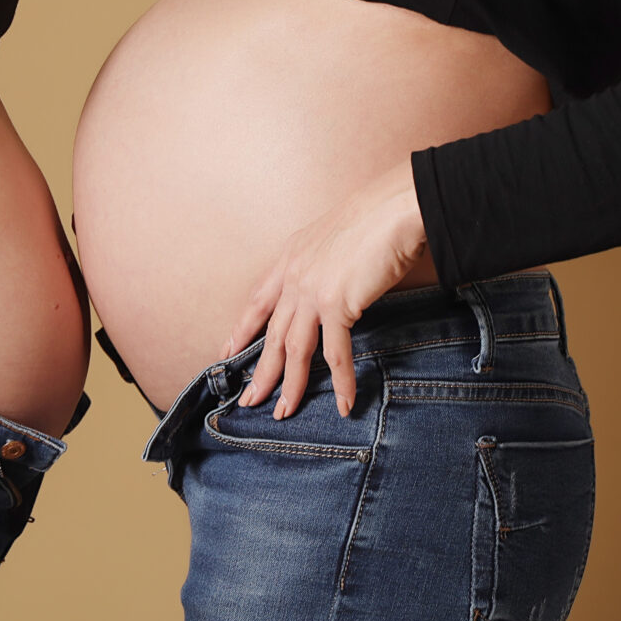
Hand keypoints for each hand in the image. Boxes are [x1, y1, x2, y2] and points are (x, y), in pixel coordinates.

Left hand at [227, 170, 425, 419]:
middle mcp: (294, 276)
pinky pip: (336, 354)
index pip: (257, 301)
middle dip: (261, 371)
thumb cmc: (375, 216)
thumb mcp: (334, 236)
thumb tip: (333, 285)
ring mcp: (311, 292)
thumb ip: (324, 263)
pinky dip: (341, 382)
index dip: (242, 329)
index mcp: (290, 257)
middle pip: (272, 334)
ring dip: (290, 386)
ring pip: (294, 350)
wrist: (393, 207)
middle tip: (249, 400)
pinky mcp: (337, 304)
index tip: (227, 350)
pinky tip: (344, 404)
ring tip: (284, 412)